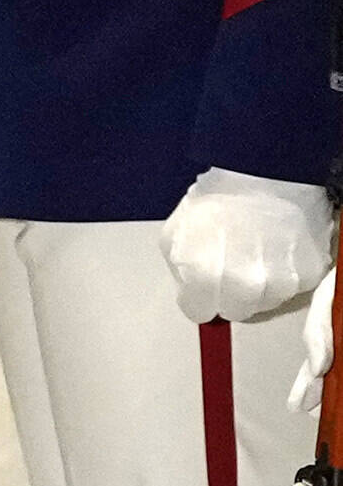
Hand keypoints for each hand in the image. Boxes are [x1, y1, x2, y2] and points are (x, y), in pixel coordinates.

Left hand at [169, 170, 338, 327]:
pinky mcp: (309, 273)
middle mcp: (244, 285)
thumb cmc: (217, 198)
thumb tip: (191, 291)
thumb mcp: (176, 232)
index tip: (203, 288)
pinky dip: (286, 273)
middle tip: (230, 267)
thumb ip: (180, 270)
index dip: (199, 298)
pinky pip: (293, 287)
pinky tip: (278, 249)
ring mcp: (281, 281)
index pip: (198, 312)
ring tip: (256, 253)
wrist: (265, 173)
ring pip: (265, 302)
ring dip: (259, 285)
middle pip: (234, 311)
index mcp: (204, 275)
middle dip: (228, 294)